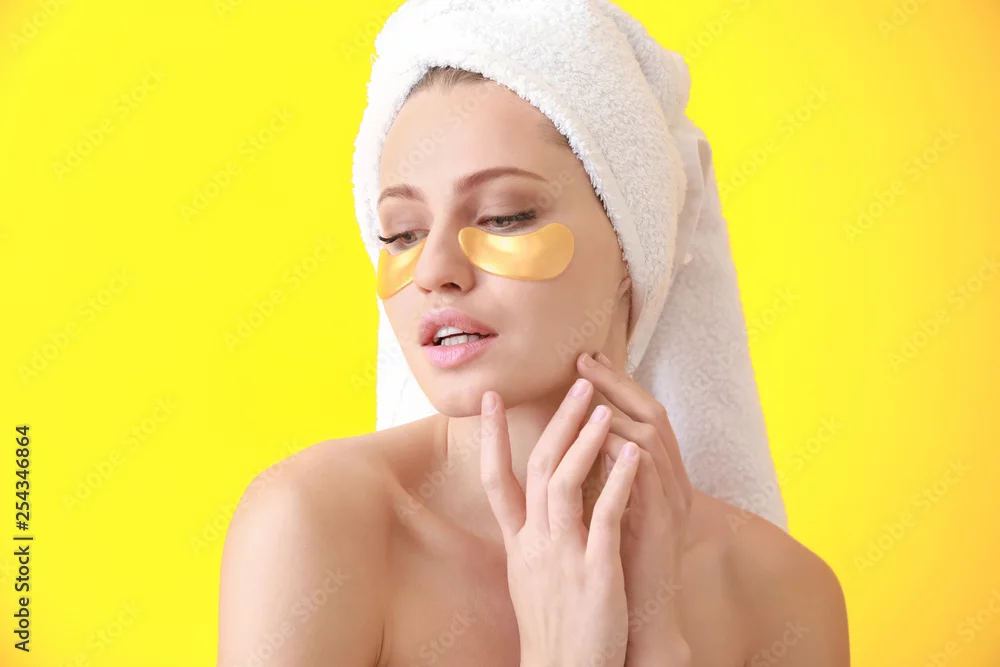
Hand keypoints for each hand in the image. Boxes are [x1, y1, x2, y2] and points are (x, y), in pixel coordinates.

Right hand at [480, 378, 640, 666]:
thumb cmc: (553, 628)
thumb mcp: (531, 578)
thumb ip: (532, 538)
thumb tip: (535, 505)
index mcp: (518, 544)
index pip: (495, 480)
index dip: (491, 437)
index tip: (491, 399)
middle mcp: (534, 543)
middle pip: (537, 468)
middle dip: (556, 423)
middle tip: (575, 385)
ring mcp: (562, 555)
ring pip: (565, 483)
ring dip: (584, 439)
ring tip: (601, 407)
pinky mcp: (594, 571)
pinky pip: (604, 516)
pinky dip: (617, 480)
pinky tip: (633, 453)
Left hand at [577, 352, 693, 665]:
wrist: (639, 625)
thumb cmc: (616, 567)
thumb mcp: (607, 511)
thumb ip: (599, 476)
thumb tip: (571, 439)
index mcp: (657, 479)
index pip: (642, 416)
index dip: (616, 385)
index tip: (586, 362)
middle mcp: (671, 483)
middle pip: (652, 414)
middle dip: (617, 383)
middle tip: (584, 359)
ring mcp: (671, 502)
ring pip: (652, 436)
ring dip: (618, 408)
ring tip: (586, 387)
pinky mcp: (662, 524)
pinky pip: (647, 474)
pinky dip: (622, 450)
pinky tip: (595, 435)